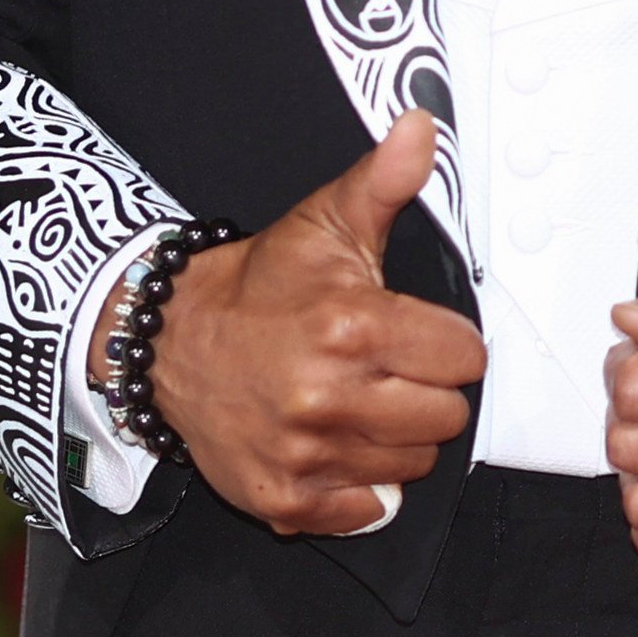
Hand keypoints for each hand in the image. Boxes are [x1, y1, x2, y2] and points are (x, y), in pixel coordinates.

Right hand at [139, 108, 485, 536]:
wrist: (171, 341)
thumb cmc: (259, 287)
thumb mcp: (324, 224)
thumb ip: (384, 181)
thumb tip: (419, 126)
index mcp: (352, 325)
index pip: (466, 358)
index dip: (444, 343)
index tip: (407, 333)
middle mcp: (329, 395)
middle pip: (447, 418)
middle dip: (422, 390)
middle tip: (378, 368)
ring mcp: (306, 453)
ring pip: (413, 466)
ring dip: (392, 437)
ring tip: (351, 401)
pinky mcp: (285, 498)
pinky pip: (368, 510)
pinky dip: (355, 484)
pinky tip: (328, 442)